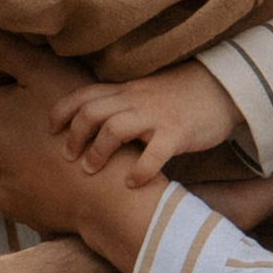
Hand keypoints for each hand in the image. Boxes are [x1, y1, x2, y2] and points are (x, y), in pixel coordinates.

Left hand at [0, 29, 161, 266]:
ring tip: (52, 157)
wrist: (108, 192)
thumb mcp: (39, 69)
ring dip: (16, 167)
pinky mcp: (20, 212)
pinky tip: (59, 181)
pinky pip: (17, 198)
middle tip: (26, 140)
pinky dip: (31, 190)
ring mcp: (3, 187)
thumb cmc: (80, 122)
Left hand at [56, 58, 242, 186]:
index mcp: (125, 92)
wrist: (222, 88)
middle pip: (92, 111)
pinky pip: (156, 152)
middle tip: (67, 158)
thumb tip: (88, 130)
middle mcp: (136, 101)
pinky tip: (133, 183)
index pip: (83, 95)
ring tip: (91, 171)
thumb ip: (118, 108)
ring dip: (99, 151)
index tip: (50, 130)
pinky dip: (141, 170)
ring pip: (116, 128)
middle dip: (74, 136)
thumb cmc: (178, 98)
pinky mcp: (178, 133)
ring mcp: (156, 116)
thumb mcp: (142, 95)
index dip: (61, 111)